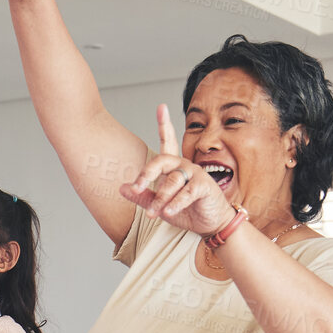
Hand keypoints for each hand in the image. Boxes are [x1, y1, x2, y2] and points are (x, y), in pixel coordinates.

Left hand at [118, 105, 236, 236]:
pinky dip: (175, 203)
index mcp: (174, 167)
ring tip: (152, 214)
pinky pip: (186, 192)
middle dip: (148, 173)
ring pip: (172, 181)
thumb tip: (122, 188)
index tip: (161, 107)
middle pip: (163, 160)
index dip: (165, 125)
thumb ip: (143, 197)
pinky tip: (168, 212)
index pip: (168, 142)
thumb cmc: (187, 211)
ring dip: (160, 199)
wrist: (210, 224)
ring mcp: (195, 174)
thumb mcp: (160, 206)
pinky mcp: (205, 186)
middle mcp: (184, 166)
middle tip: (137, 186)